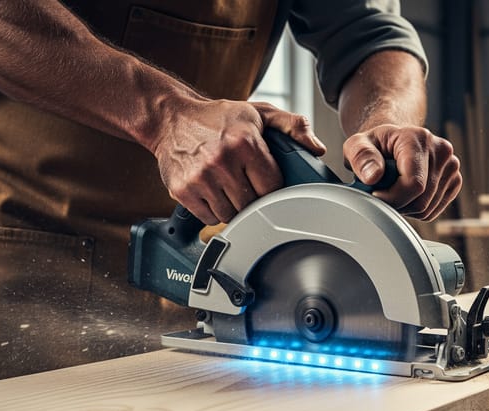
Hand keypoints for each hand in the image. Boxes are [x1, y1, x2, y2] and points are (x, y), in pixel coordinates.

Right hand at [152, 100, 325, 224]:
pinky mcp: (183, 191)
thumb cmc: (217, 119)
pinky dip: (214, 211)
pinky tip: (213, 193)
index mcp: (245, 143)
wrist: (171, 119)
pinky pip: (209, 218)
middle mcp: (222, 161)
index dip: (272, 188)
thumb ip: (291, 126)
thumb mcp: (257, 114)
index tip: (267, 184)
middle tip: (247, 186)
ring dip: (234, 207)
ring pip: (231, 214)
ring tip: (229, 188)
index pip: (272, 186)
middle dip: (253, 199)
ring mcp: (201, 178)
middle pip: (252, 204)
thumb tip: (317, 148)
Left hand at [343, 125, 460, 220]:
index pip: (414, 184)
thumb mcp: (356, 145)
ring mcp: (451, 166)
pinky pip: (433, 211)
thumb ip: (361, 157)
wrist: (392, 143)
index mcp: (419, 138)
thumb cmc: (375, 145)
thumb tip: (373, 176)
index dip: (392, 198)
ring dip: (405, 208)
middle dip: (396, 204)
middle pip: (421, 200)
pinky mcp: (454, 181)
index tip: (375, 194)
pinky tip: (406, 194)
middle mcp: (441, 150)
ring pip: (427, 209)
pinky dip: (416, 210)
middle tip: (381, 192)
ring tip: (393, 190)